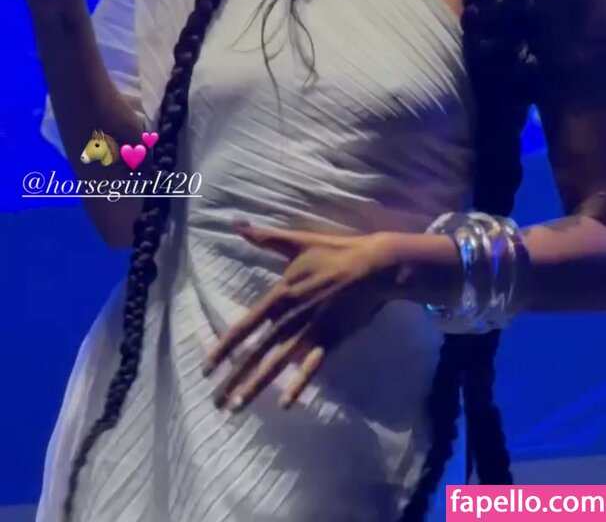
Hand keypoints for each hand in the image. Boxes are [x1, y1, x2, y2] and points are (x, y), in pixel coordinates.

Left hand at [204, 223, 399, 411]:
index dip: (224, 348)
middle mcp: (291, 317)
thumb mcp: (298, 242)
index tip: (206, 367)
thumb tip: (238, 224)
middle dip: (233, 378)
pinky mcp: (331, 340)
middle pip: (256, 352)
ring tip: (236, 407)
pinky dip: (298, 385)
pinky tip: (286, 405)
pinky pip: (311, 367)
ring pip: (277, 363)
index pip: (245, 326)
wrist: (373, 266)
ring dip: (256, 387)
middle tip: (214, 401)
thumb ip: (266, 238)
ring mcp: (311, 331)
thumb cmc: (335, 251)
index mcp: (281, 295)